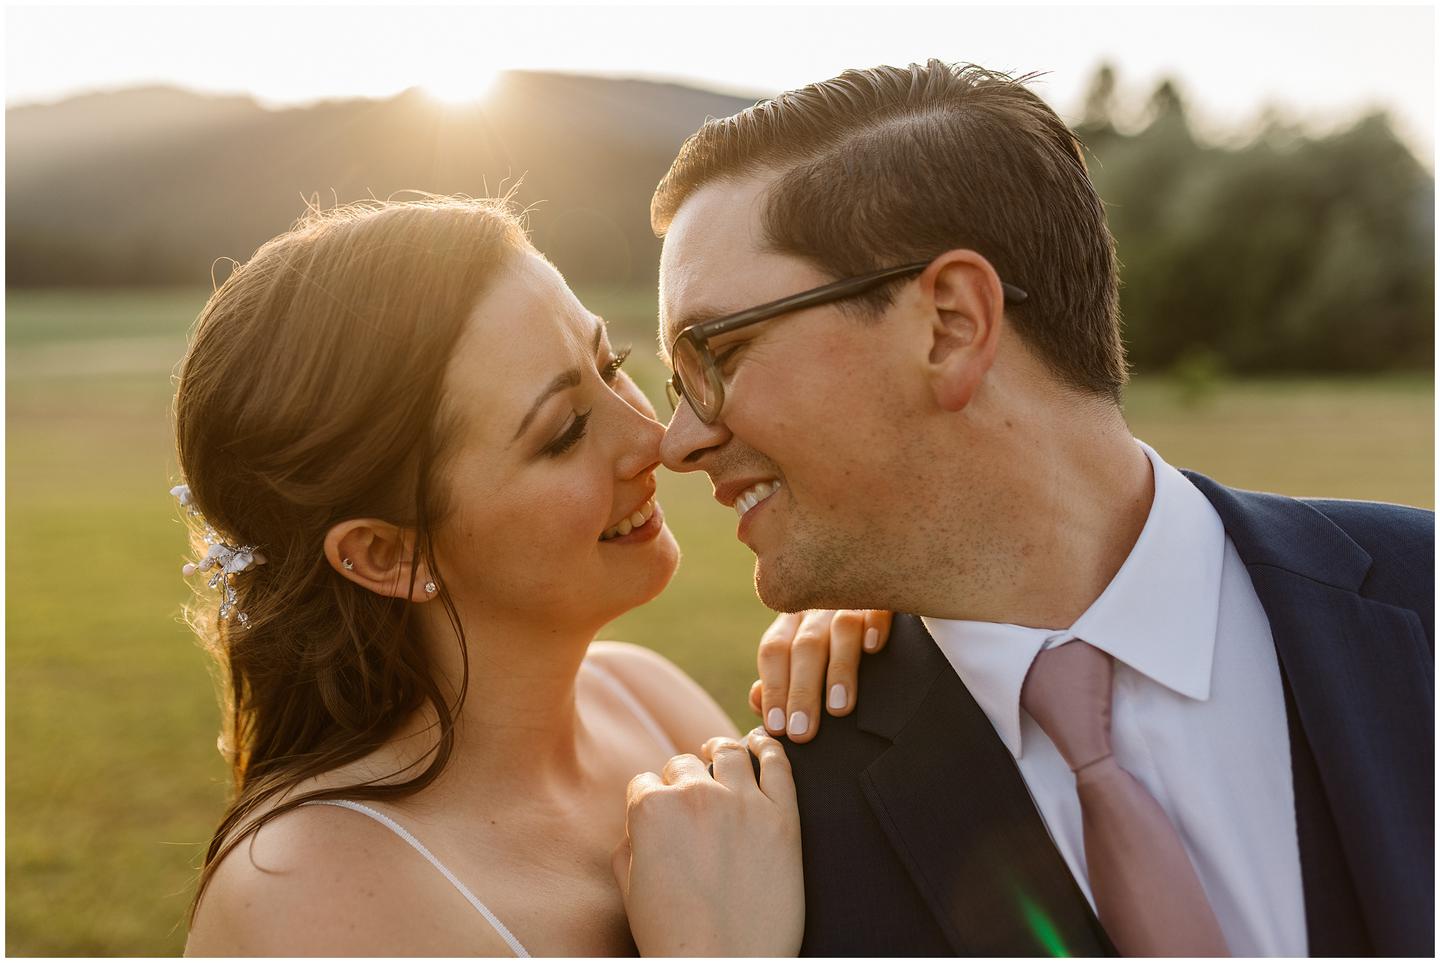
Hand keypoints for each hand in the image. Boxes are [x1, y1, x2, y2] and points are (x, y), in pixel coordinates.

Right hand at [611, 729, 802, 956]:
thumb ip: (628, 843)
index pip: (645, 782)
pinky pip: (778, 764)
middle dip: (683, 778)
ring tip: (721, 752)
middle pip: (685, 764)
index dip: (651, 798)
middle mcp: (696, 796)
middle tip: (691, 799)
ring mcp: (743, 803)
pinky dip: (769, 747)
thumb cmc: (674, 937)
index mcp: (651, 810)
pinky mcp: (783, 818)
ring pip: (728, 752)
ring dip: (720, 751)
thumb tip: (640, 824)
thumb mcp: (629, 887)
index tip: (660, 810)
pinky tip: (762, 744)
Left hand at [750, 609, 892, 742]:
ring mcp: (851, 600)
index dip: (774, 688)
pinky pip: (877, 605)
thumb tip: (757, 699)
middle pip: (806, 645)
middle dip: (802, 691)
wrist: (869, 593)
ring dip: (839, 669)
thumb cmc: (829, 648)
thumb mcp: (797, 659)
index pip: (774, 651)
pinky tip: (873, 648)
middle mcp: (818, 609)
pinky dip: (874, 624)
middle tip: (803, 731)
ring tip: (838, 708)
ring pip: (842, 627)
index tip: (778, 726)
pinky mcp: (882, 597)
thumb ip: (777, 683)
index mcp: (792, 623)